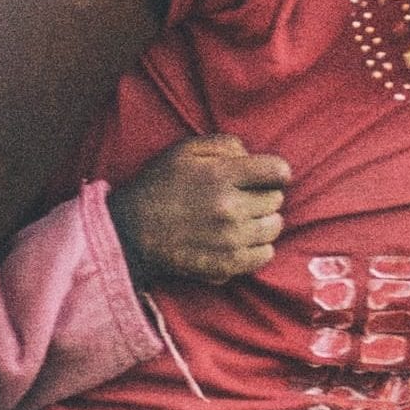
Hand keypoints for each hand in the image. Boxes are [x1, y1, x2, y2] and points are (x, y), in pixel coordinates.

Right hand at [110, 133, 290, 285]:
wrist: (131, 231)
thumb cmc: (159, 185)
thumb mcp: (185, 150)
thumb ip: (224, 144)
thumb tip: (252, 156)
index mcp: (222, 176)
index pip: (278, 171)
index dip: (276, 171)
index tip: (268, 175)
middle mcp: (230, 208)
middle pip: (276, 200)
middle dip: (265, 195)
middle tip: (246, 196)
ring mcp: (230, 240)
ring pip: (274, 228)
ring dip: (264, 221)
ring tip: (244, 218)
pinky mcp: (226, 265)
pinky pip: (265, 255)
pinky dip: (259, 246)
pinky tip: (242, 239)